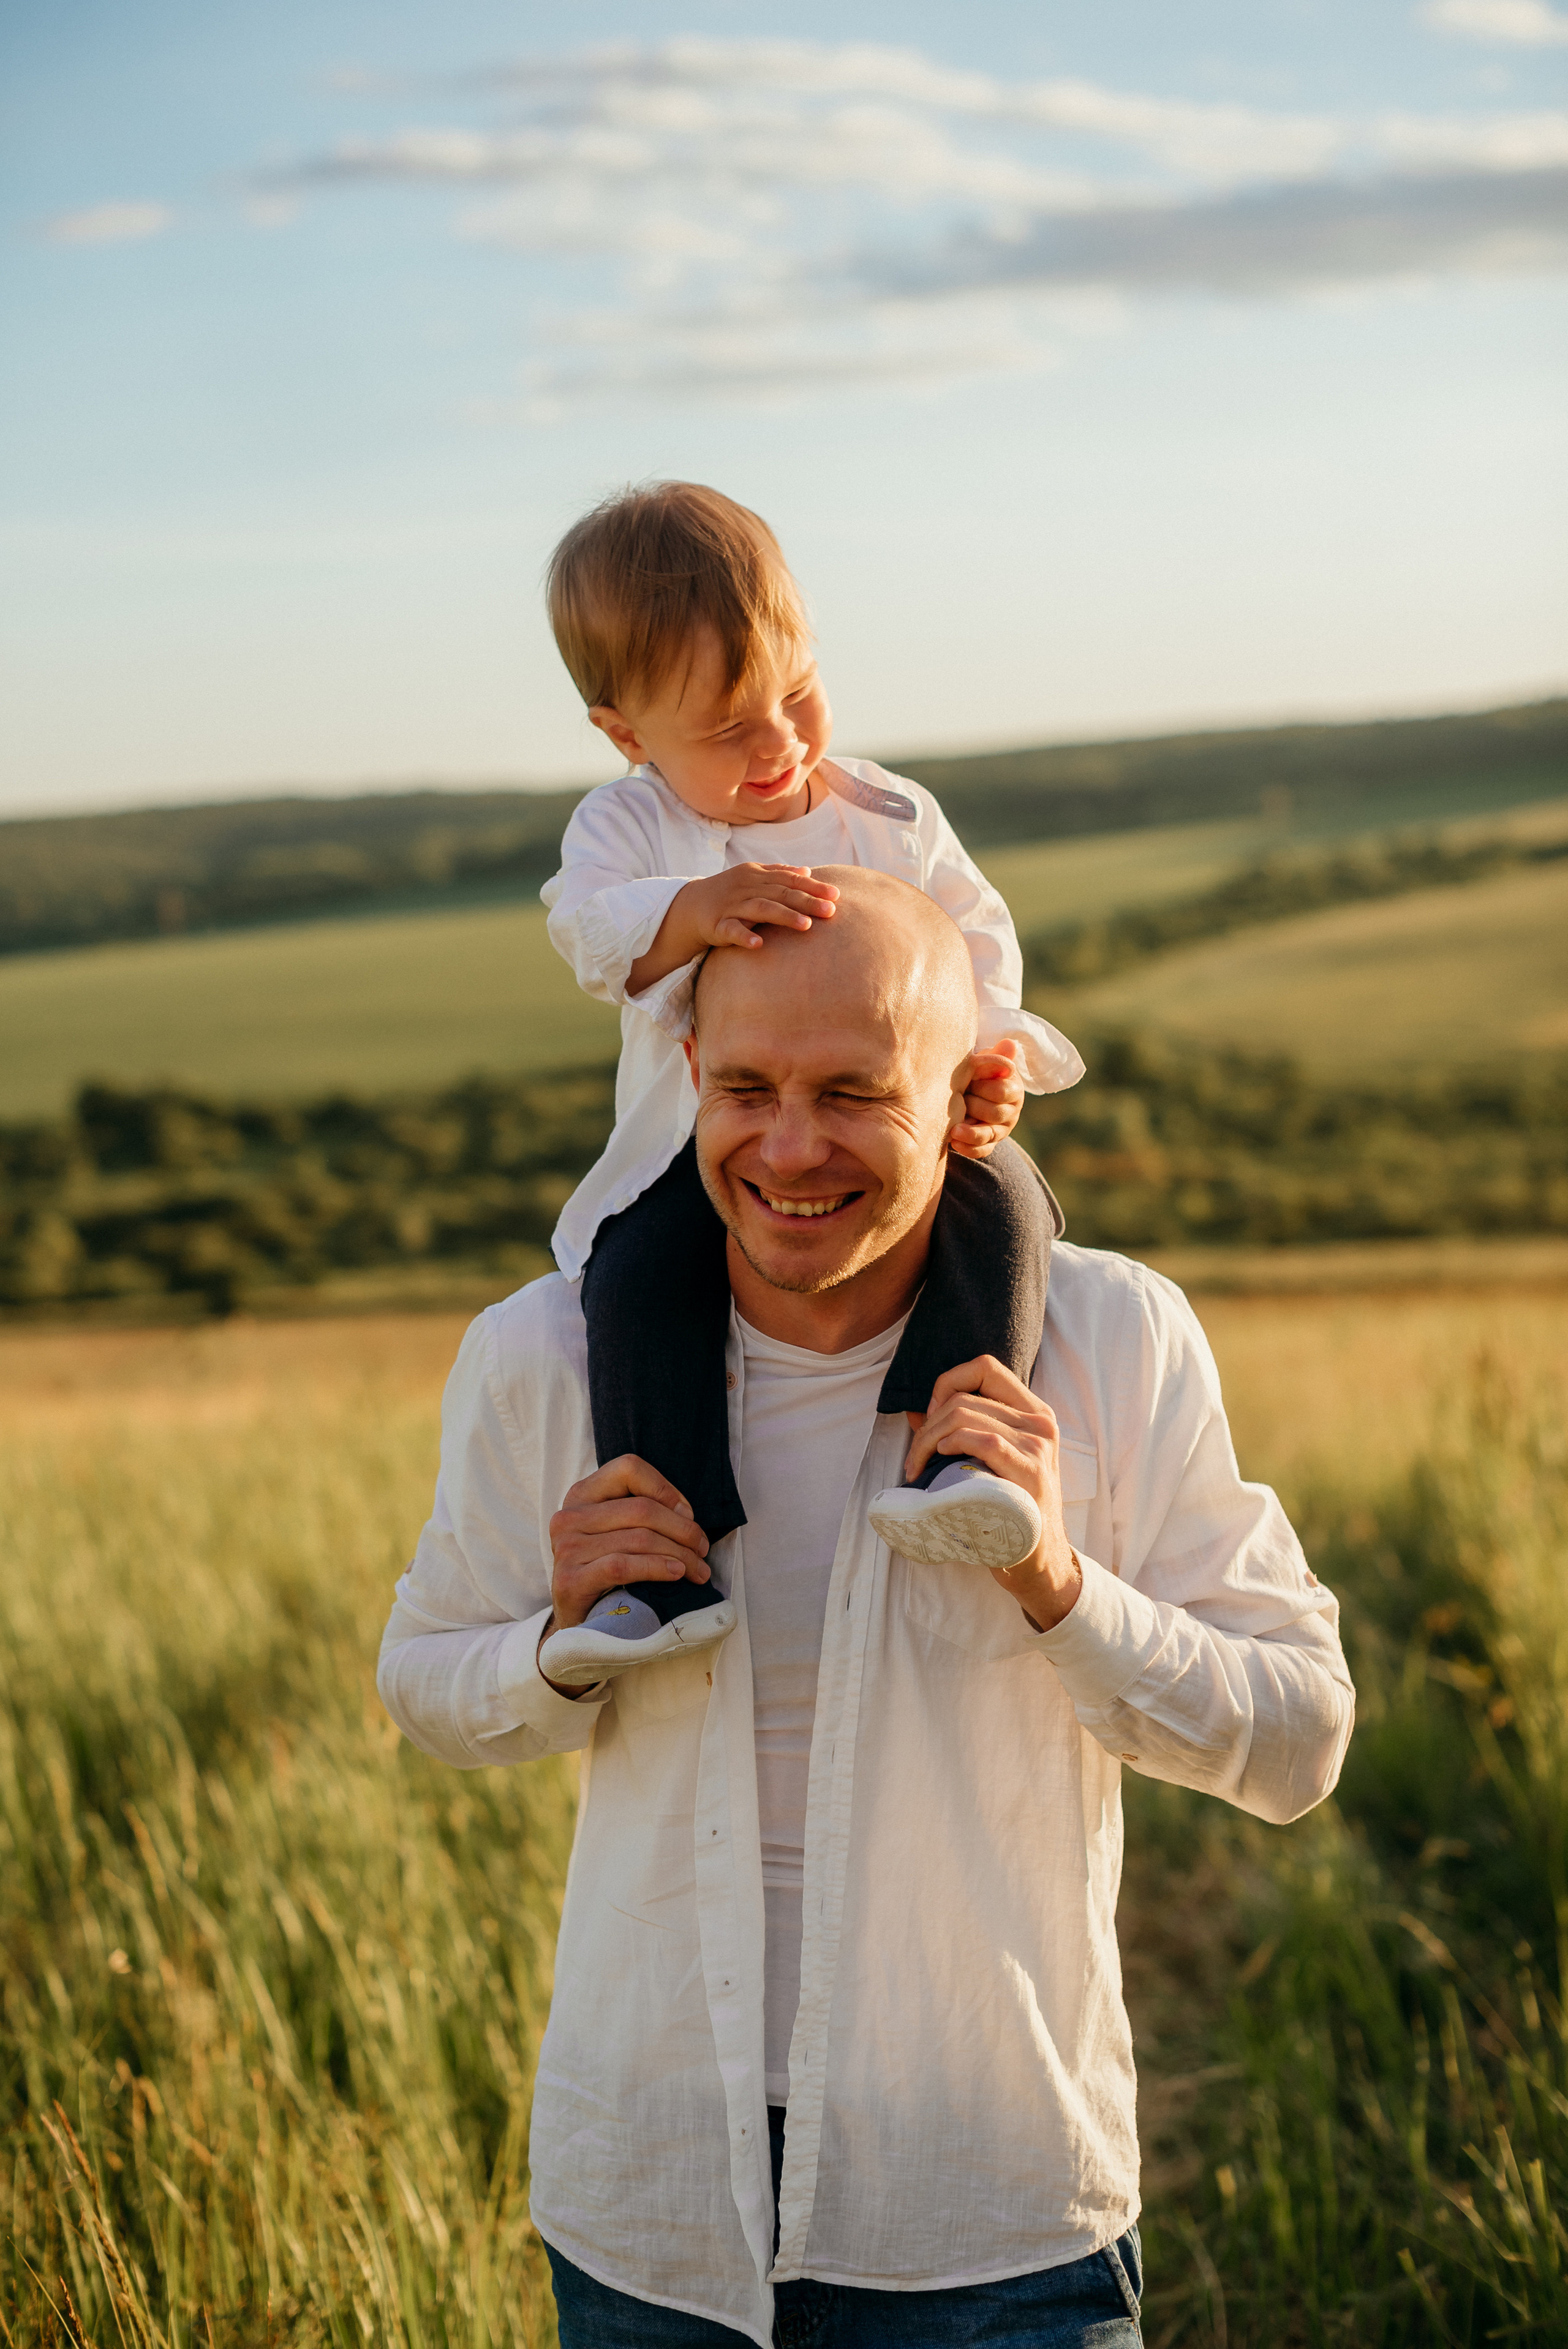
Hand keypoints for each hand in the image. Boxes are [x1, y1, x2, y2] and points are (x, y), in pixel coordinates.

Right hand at [547, 1455, 710, 1631]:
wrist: (580, 1626)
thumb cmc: (608, 1574)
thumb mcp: (618, 1533)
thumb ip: (642, 1513)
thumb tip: (686, 1513)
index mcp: (581, 1495)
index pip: (629, 1469)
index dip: (665, 1488)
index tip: (688, 1514)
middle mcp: (569, 1517)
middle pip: (641, 1508)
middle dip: (683, 1529)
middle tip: (702, 1549)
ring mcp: (566, 1549)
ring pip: (639, 1538)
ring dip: (680, 1554)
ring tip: (699, 1569)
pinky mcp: (570, 1580)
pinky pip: (623, 1566)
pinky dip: (656, 1568)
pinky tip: (677, 1573)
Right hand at [688, 864, 839, 951]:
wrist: (690, 905)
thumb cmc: (729, 893)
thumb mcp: (753, 878)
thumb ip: (779, 873)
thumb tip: (808, 871)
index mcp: (757, 875)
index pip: (789, 879)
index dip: (813, 887)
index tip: (836, 895)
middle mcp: (746, 887)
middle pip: (781, 893)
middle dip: (807, 901)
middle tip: (831, 912)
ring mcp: (731, 905)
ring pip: (761, 908)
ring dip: (784, 916)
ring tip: (806, 925)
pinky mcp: (716, 925)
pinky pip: (731, 930)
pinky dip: (744, 936)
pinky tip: (758, 944)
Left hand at [903, 1356, 1080, 1629]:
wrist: (1040, 1559)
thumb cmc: (1008, 1508)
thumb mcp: (993, 1461)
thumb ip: (964, 1431)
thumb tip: (916, 1412)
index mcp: (1034, 1413)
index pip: (986, 1367)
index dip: (948, 1382)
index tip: (930, 1413)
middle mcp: (1040, 1424)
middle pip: (966, 1397)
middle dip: (928, 1422)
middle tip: (915, 1455)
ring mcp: (1038, 1448)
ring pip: (967, 1416)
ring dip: (929, 1438)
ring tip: (919, 1465)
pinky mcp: (1031, 1475)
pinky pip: (985, 1441)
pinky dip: (953, 1444)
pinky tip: (939, 1460)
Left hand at [950, 1039, 1025, 1158]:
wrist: (969, 1090)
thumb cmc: (977, 1074)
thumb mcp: (985, 1062)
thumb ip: (995, 1056)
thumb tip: (1009, 1044)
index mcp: (1013, 1089)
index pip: (1003, 1090)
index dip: (984, 1086)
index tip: (969, 1079)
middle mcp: (1010, 1111)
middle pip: (996, 1113)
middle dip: (975, 1106)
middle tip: (958, 1099)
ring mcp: (1000, 1130)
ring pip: (989, 1134)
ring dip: (971, 1132)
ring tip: (953, 1130)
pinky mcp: (989, 1143)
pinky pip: (982, 1151)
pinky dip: (968, 1148)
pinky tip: (954, 1143)